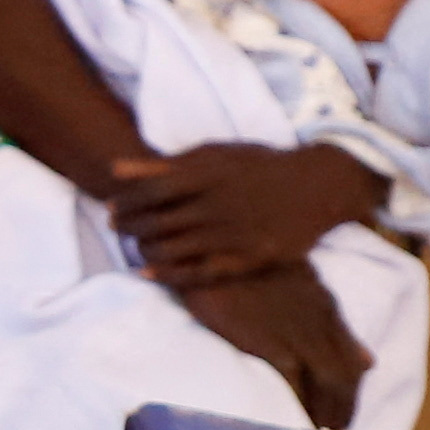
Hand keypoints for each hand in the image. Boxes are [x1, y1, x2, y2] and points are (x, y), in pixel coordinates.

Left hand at [103, 138, 379, 286]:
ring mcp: (234, 234)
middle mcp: (218, 205)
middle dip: (127, 227)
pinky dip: (167, 274)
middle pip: (156, 222)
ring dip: (143, 250)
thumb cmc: (258, 166)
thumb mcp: (216, 155)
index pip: (150, 191)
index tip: (112, 207)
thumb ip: (166, 164)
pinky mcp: (249, 258)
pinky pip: (198, 273)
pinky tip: (148, 272)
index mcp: (208, 175)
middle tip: (114, 228)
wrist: (317, 185)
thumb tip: (115, 169)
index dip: (124, 202)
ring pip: (172, 250)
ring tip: (134, 246)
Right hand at [171, 264, 369, 429]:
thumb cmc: (244, 259)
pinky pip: (294, 386)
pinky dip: (300, 409)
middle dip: (344, 412)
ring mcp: (297, 334)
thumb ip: (334, 324)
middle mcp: (320, 323)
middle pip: (345, 379)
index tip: (345, 418)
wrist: (210, 242)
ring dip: (327, 416)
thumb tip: (369, 362)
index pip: (352, 363)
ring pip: (327, 386)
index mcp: (326, 307)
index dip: (352, 395)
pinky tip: (295, 427)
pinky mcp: (269, 343)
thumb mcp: (300, 283)